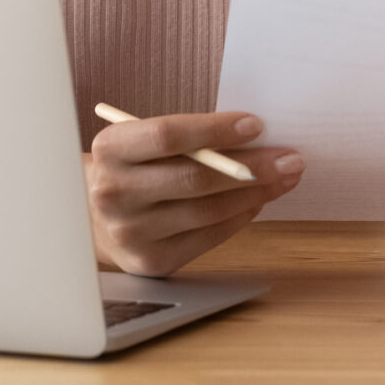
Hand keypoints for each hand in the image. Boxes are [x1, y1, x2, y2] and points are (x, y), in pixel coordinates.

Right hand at [84, 110, 303, 277]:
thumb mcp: (143, 143)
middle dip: (250, 167)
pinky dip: (239, 216)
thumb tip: (254, 137)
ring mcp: (131, 232)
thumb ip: (186, 139)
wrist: (96, 218)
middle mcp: (114, 193)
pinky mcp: (151, 261)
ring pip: (207, 210)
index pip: (168, 136)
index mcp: (109, 150)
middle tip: (289, 158)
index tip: (256, 124)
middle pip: (194, 177)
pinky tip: (257, 201)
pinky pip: (208, 236)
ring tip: (283, 178)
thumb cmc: (134, 169)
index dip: (215, 129)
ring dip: (254, 193)